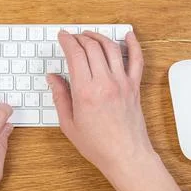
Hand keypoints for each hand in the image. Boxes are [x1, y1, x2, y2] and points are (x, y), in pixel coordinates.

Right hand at [47, 30, 155, 178]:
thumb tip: (53, 78)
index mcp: (85, 91)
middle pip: (92, 47)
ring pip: (111, 48)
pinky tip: (129, 35)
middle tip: (73, 37)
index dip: (67, 41)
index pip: (75, 54)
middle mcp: (105, 82)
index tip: (62, 36)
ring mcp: (122, 82)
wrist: (125, 156)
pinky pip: (137, 59)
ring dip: (99, 37)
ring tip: (90, 35)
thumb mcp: (68, 124)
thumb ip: (60, 97)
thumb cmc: (98, 145)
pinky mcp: (134, 86)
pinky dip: (134, 44)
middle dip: (80, 37)